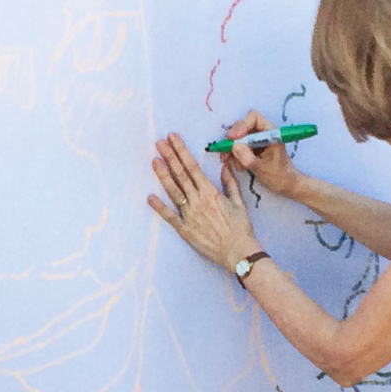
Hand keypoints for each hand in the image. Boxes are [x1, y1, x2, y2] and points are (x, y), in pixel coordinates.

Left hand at [148, 132, 260, 273]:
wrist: (238, 252)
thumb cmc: (240, 228)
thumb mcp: (239, 202)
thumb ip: (230, 183)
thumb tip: (224, 166)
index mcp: (210, 192)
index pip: (193, 167)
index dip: (181, 151)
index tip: (173, 139)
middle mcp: (198, 201)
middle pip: (180, 175)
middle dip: (169, 156)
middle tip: (159, 143)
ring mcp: (189, 215)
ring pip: (173, 191)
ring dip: (163, 175)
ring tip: (154, 160)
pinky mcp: (185, 229)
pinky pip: (169, 216)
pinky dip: (159, 207)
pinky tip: (149, 197)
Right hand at [215, 108, 305, 198]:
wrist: (286, 184)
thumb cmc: (280, 176)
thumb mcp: (261, 167)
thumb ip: (247, 156)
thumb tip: (234, 145)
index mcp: (271, 133)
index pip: (254, 118)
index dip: (241, 125)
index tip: (233, 138)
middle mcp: (264, 133)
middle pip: (243, 127)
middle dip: (233, 140)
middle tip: (226, 152)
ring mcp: (258, 140)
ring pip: (239, 138)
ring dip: (233, 149)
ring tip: (234, 163)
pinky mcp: (253, 147)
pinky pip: (240, 146)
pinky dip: (236, 155)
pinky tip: (239, 166)